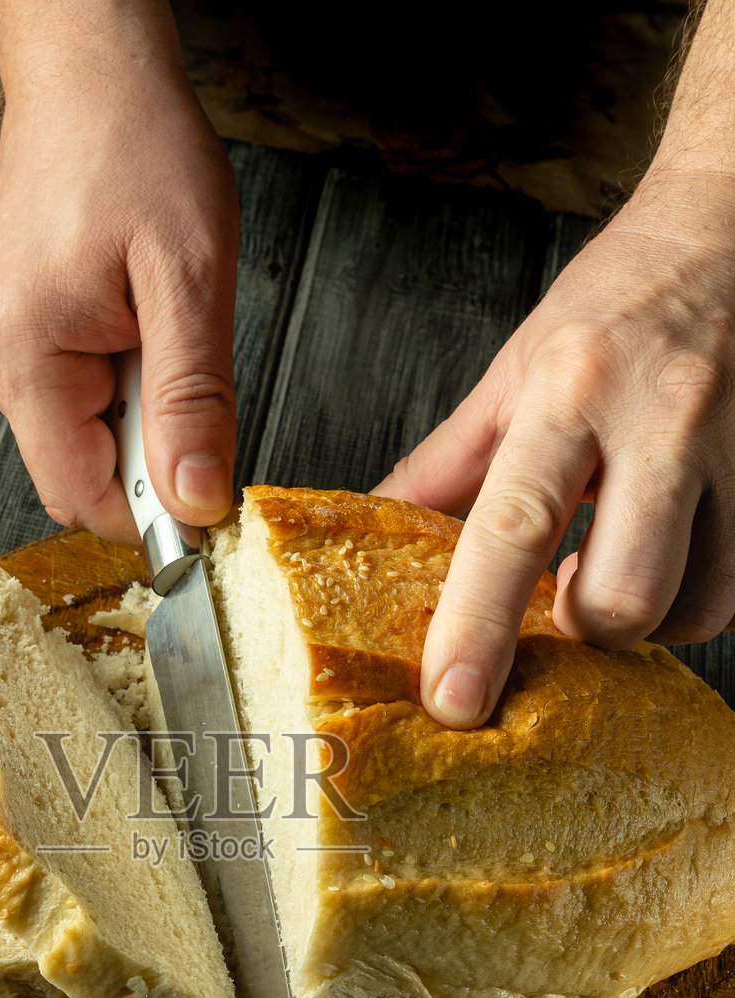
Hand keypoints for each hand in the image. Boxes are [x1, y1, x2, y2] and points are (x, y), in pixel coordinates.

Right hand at [0, 10, 238, 541]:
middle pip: (80, 472)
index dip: (153, 512)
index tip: (208, 488)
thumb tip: (197, 500)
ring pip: (79, 437)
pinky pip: (69, 400)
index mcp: (22, 355)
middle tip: (179, 361)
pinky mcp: (6, 337)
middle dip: (147, 448)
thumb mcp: (191, 280)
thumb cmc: (135, 148)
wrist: (90, 75)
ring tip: (150, 322)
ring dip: (134, 408)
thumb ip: (192, 402)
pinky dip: (116, 382)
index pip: (83, 497)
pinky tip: (128, 319)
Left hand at [372, 171, 734, 726]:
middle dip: (584, 632)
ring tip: (617, 571)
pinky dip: (693, 598)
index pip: (513, 528)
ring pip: (697, 606)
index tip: (452, 699)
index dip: (478, 627)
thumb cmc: (615, 307)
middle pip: (625, 596)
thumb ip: (442, 466)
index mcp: (570, 392)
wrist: (728, 230)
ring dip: (644, 621)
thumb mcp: (512, 372)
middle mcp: (661, 422)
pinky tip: (666, 557)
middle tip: (562, 601)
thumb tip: (367, 536)